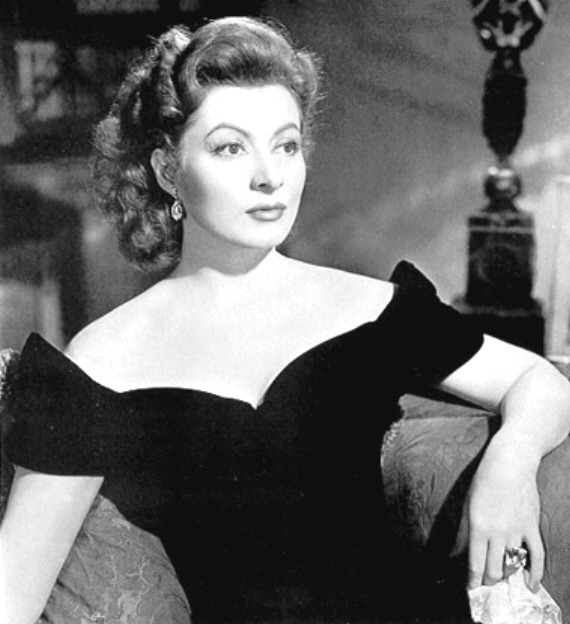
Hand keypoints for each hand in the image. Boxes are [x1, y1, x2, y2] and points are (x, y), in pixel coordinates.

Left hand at [457, 431, 543, 591]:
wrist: (510, 463)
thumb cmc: (484, 481)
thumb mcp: (467, 504)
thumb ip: (462, 532)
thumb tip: (453, 553)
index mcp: (478, 526)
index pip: (475, 563)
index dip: (473, 581)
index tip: (471, 590)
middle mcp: (498, 532)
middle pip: (494, 569)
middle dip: (488, 583)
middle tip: (484, 587)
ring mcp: (517, 530)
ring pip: (513, 565)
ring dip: (506, 577)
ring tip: (500, 583)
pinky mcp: (532, 526)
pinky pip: (537, 555)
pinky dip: (536, 572)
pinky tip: (531, 584)